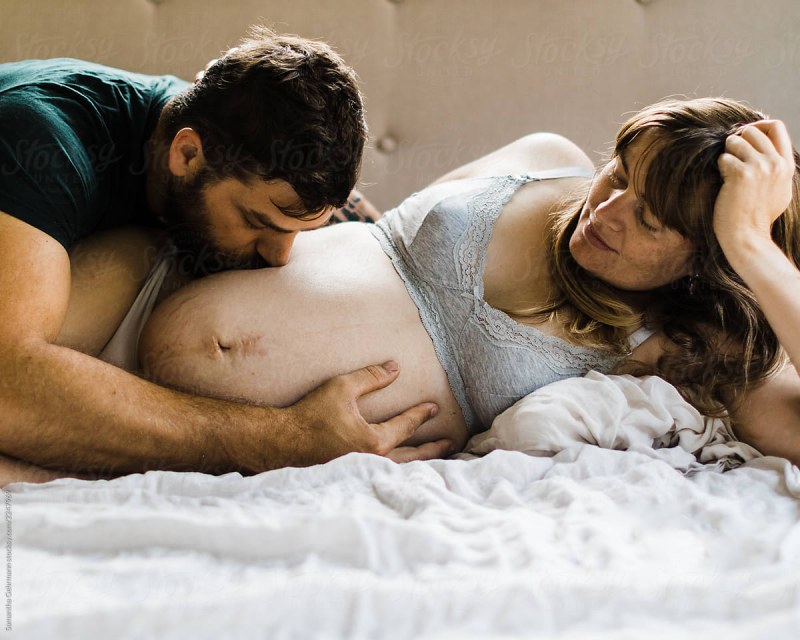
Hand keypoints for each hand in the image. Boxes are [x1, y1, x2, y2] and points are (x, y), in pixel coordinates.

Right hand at [279, 361, 446, 466]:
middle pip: (413, 457)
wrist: (282, 443)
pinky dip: (402, 471)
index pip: (406, 426)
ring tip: (435, 460)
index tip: (433, 407)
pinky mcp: (354, 478)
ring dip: (421, 463)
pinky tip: (404, 470)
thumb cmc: (310, 415)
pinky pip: (386, 475)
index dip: (421, 414)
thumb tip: (395, 368)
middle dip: (433, 449)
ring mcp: (364, 473)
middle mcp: (373, 462)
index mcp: (374, 441)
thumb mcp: (341, 388)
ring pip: (401, 469)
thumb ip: (371, 377)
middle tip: (450, 442)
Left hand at [713, 119, 794, 254]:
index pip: (777, 127)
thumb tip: (769, 152)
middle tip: (731, 156)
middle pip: (753, 131)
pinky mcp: (741, 174)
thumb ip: (777, 170)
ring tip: (727, 171)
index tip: (745, 136)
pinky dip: (720, 167)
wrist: (747, 237)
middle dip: (738, 140)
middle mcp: (775, 163)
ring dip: (727, 153)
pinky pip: (724, 158)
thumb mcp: (779, 190)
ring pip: (736, 141)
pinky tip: (724, 182)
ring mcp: (760, 167)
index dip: (757, 126)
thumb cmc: (758, 217)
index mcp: (786, 165)